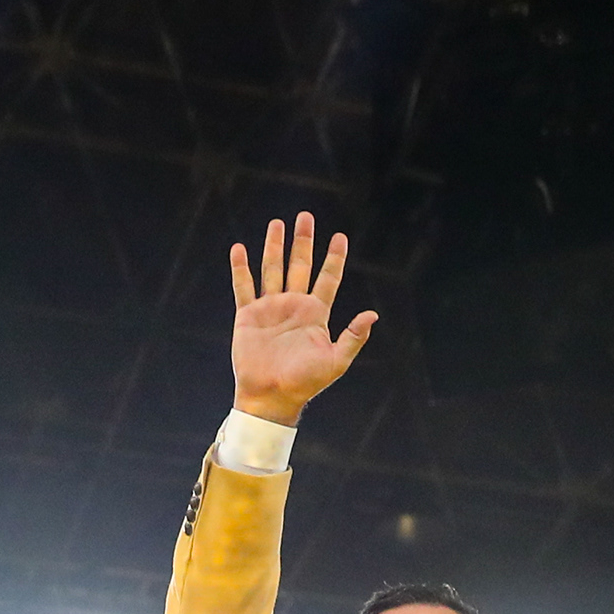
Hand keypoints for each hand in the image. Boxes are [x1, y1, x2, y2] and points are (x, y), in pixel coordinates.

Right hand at [229, 213, 375, 423]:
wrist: (272, 397)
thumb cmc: (305, 383)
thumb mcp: (336, 361)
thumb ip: (353, 337)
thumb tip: (373, 314)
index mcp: (315, 314)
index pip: (328, 278)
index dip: (334, 258)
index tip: (340, 236)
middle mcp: (293, 306)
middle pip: (300, 265)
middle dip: (303, 241)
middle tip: (305, 216)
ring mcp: (270, 309)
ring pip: (273, 269)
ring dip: (274, 246)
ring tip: (277, 223)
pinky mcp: (248, 316)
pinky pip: (244, 287)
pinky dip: (241, 268)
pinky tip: (240, 249)